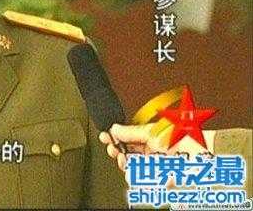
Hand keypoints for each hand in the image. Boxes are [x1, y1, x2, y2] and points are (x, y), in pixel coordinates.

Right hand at [99, 123, 215, 171]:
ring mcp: (155, 164)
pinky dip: (140, 177)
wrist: (202, 155)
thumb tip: (114, 128)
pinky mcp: (160, 177)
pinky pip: (144, 180)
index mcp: (148, 136)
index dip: (114, 137)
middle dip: (118, 152)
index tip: (105, 137)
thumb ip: (131, 132)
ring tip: (128, 162)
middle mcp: (151, 150)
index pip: (125, 137)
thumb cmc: (184, 138)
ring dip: (127, 165)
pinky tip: (138, 173)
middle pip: (126, 153)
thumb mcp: (152, 132)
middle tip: (115, 151)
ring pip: (133, 168)